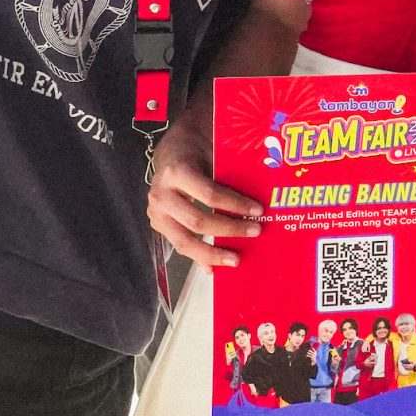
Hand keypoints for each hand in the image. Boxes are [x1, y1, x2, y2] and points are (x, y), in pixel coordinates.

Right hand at [147, 126, 263, 268]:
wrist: (173, 148)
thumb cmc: (200, 148)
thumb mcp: (215, 152)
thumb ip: (230, 174)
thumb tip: (260, 200)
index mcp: (177, 171)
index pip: (210, 194)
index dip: (235, 204)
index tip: (259, 210)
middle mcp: (161, 194)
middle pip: (198, 221)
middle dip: (229, 229)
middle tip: (255, 232)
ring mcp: (156, 212)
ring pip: (184, 241)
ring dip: (212, 252)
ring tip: (236, 259)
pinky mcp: (157, 224)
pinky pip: (179, 244)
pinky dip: (198, 257)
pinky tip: (214, 267)